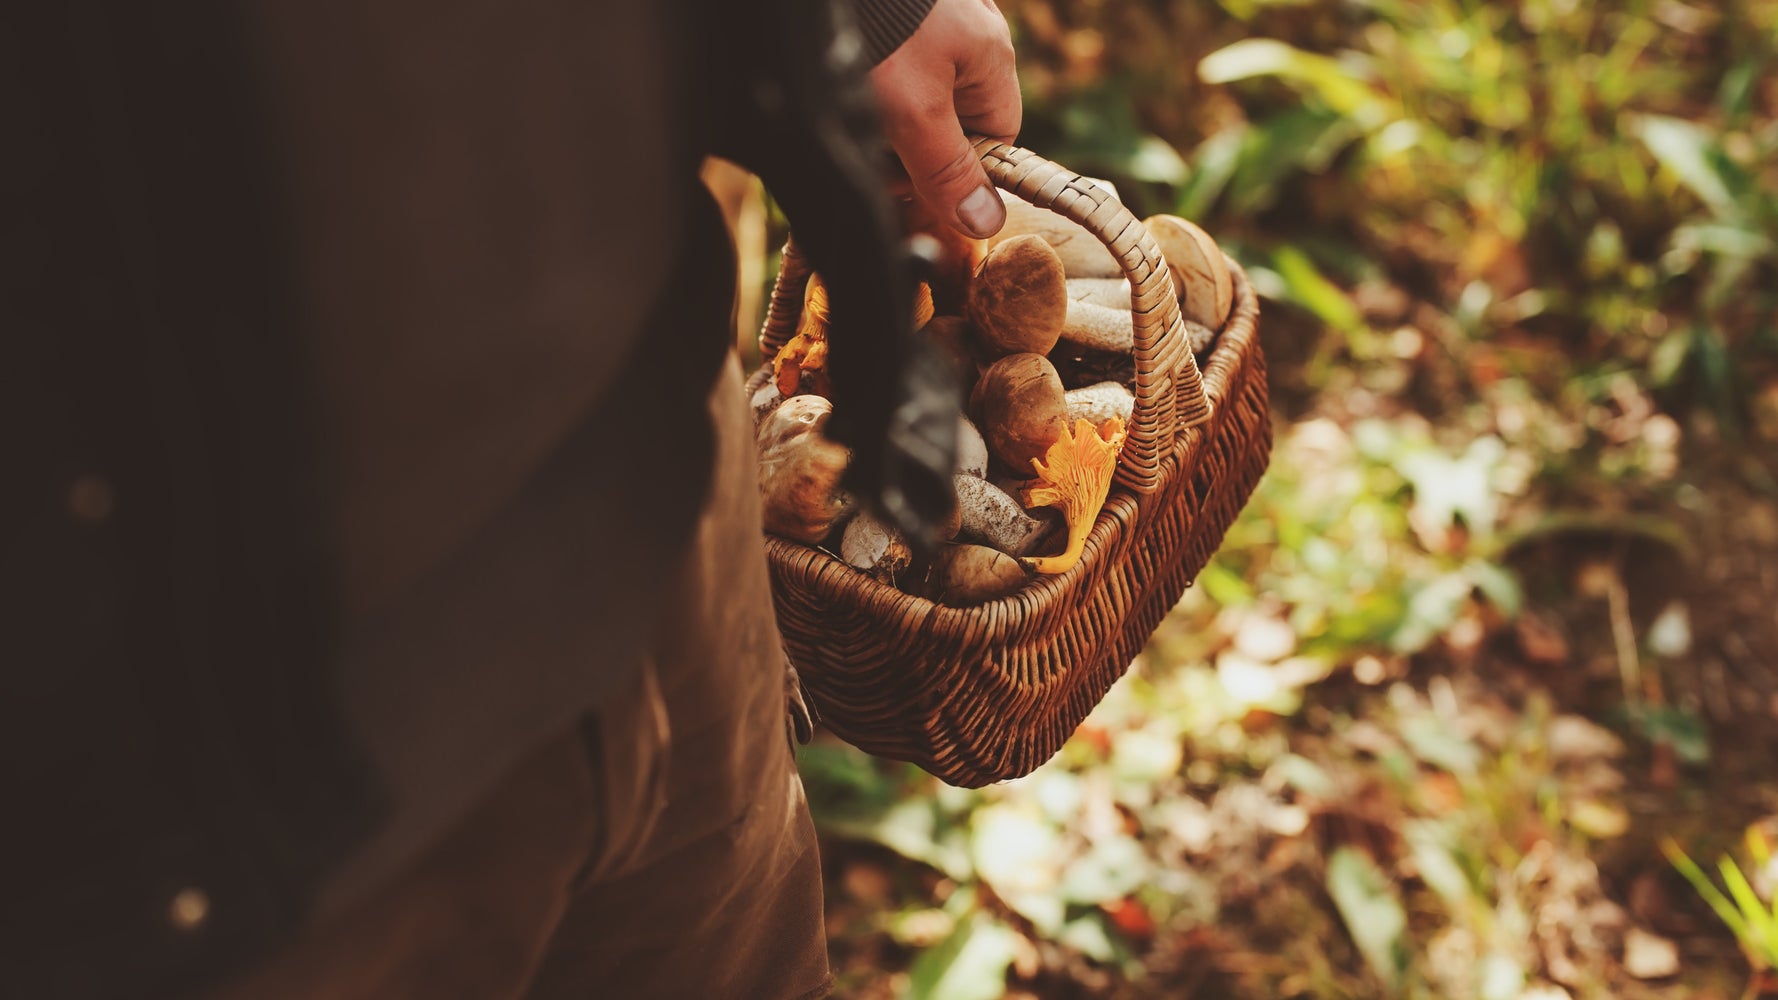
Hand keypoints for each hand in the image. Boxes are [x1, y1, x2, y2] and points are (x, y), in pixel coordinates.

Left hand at [868, 0, 1021, 238]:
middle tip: (870, 142)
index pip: (996, 137)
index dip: (955, 169)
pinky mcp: (899, 9)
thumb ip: (947, 170)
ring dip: (884, 110)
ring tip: (851, 99)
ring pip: (918, 90)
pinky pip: (893, 62)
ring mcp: (935, 14)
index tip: (910, 177)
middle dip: (910, 140)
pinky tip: (844, 72)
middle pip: (953, 115)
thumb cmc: (874, 30)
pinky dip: (869, 77)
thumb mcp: (911, 113)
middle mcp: (971, 28)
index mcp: (990, 54)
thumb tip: (988, 223)